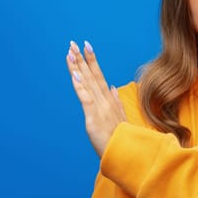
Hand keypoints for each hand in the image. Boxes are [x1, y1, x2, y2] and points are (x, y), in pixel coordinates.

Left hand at [66, 40, 126, 157]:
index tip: (87, 47)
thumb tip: (113, 88)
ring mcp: (100, 108)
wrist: (126, 154)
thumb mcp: (120, 117)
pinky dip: (80, 86)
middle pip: (92, 76)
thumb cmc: (123, 139)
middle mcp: (105, 101)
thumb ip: (116, 101)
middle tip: (73, 43)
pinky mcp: (93, 118)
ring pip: (87, 83)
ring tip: (71, 52)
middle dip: (82, 59)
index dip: (92, 61)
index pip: (99, 76)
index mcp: (110, 100)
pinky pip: (85, 99)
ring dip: (78, 67)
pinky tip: (74, 74)